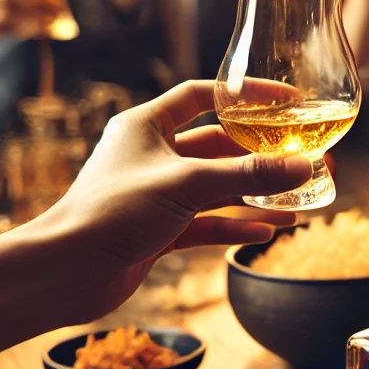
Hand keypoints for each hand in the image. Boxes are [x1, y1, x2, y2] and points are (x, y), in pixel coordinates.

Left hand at [24, 80, 312, 320]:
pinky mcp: (157, 232)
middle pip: (218, 146)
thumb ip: (248, 174)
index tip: (285, 100)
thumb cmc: (112, 213)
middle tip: (304, 160)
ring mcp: (155, 195)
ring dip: (255, 193)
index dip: (245, 95)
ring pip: (216, 188)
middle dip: (261, 156)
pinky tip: (267, 230)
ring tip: (299, 198)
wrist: (64, 273)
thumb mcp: (187, 185)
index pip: (202, 96)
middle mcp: (151, 156)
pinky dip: (235, 226)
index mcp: (147, 126)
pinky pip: (206, 224)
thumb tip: (304, 167)